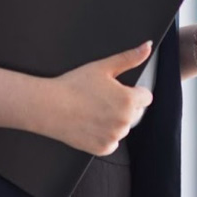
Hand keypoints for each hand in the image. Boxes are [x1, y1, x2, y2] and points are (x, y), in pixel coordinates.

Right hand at [42, 41, 154, 155]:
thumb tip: (147, 47)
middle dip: (123, 106)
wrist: (49, 107)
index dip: (132, 91)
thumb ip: (130, 57)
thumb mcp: (103, 67)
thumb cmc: (74, 86)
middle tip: (101, 100)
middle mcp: (125, 121)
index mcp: (129, 100)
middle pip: (135, 113)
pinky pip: (112, 143)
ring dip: (114, 122)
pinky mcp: (103, 149)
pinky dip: (104, 136)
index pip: (145, 97)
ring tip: (93, 111)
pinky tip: (90, 124)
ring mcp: (114, 137)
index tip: (116, 90)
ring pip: (122, 128)